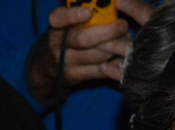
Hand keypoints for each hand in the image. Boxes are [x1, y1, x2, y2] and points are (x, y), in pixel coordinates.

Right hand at [25, 0, 154, 103]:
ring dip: (114, 47)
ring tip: (126, 39)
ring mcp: (64, 62)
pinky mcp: (73, 76)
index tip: (88, 13)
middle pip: (82, 39)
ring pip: (94, 55)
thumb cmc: (68, 33)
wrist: (49, 64)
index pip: (59, 18)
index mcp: (56, 25)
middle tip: (123, 25)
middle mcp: (56, 44)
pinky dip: (113, 63)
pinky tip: (121, 55)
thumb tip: (115, 1)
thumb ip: (86, 8)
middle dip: (106, 32)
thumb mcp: (69, 20)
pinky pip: (98, 70)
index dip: (73, 16)